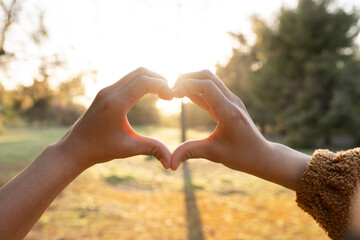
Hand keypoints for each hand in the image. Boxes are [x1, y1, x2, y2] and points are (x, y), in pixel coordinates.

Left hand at [56, 67, 172, 169]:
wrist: (75, 148)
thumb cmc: (100, 149)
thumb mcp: (128, 149)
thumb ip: (152, 149)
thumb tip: (171, 162)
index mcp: (116, 103)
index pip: (144, 82)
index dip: (162, 86)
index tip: (171, 98)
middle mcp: (110, 92)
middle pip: (141, 72)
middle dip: (159, 79)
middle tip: (169, 94)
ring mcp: (106, 91)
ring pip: (133, 74)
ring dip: (150, 79)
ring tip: (162, 94)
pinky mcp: (105, 93)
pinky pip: (127, 80)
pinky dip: (141, 82)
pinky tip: (148, 95)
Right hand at [171, 70, 308, 189]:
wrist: (262, 155)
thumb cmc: (242, 156)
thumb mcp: (215, 154)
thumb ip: (190, 152)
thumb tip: (170, 163)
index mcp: (228, 112)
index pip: (206, 86)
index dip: (186, 85)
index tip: (171, 94)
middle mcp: (231, 101)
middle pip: (207, 76)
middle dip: (187, 78)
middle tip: (171, 90)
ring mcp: (232, 101)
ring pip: (209, 80)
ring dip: (191, 82)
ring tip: (174, 93)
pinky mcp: (229, 104)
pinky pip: (211, 90)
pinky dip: (197, 90)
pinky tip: (185, 96)